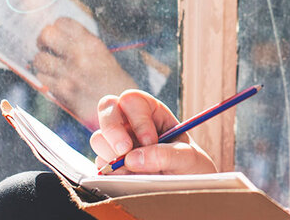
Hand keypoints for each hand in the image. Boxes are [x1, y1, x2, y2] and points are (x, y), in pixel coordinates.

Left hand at [34, 17, 136, 126]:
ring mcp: (69, 74)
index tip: (58, 35)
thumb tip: (60, 38)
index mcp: (92, 44)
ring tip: (52, 68)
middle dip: (44, 41)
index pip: (62, 22)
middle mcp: (80, 56)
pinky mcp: (62, 92)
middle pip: (47, 35)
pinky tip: (56, 82)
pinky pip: (42, 78)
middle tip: (48, 48)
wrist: (125, 113)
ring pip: (39, 58)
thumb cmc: (116, 85)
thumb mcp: (105, 57)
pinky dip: (46, 79)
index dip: (57, 28)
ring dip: (43, 62)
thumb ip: (84, 47)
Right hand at [91, 89, 217, 174]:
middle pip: (107, 107)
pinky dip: (111, 172)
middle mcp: (131, 123)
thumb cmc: (190, 167)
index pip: (133, 100)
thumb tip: (132, 159)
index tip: (150, 141)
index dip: (138, 119)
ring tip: (136, 170)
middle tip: (124, 151)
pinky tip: (131, 178)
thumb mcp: (188, 158)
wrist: (185, 190)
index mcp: (152, 112)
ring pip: (99, 137)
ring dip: (112, 155)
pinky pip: (99, 163)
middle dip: (113, 129)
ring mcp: (118, 143)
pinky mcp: (110, 164)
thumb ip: (165, 155)